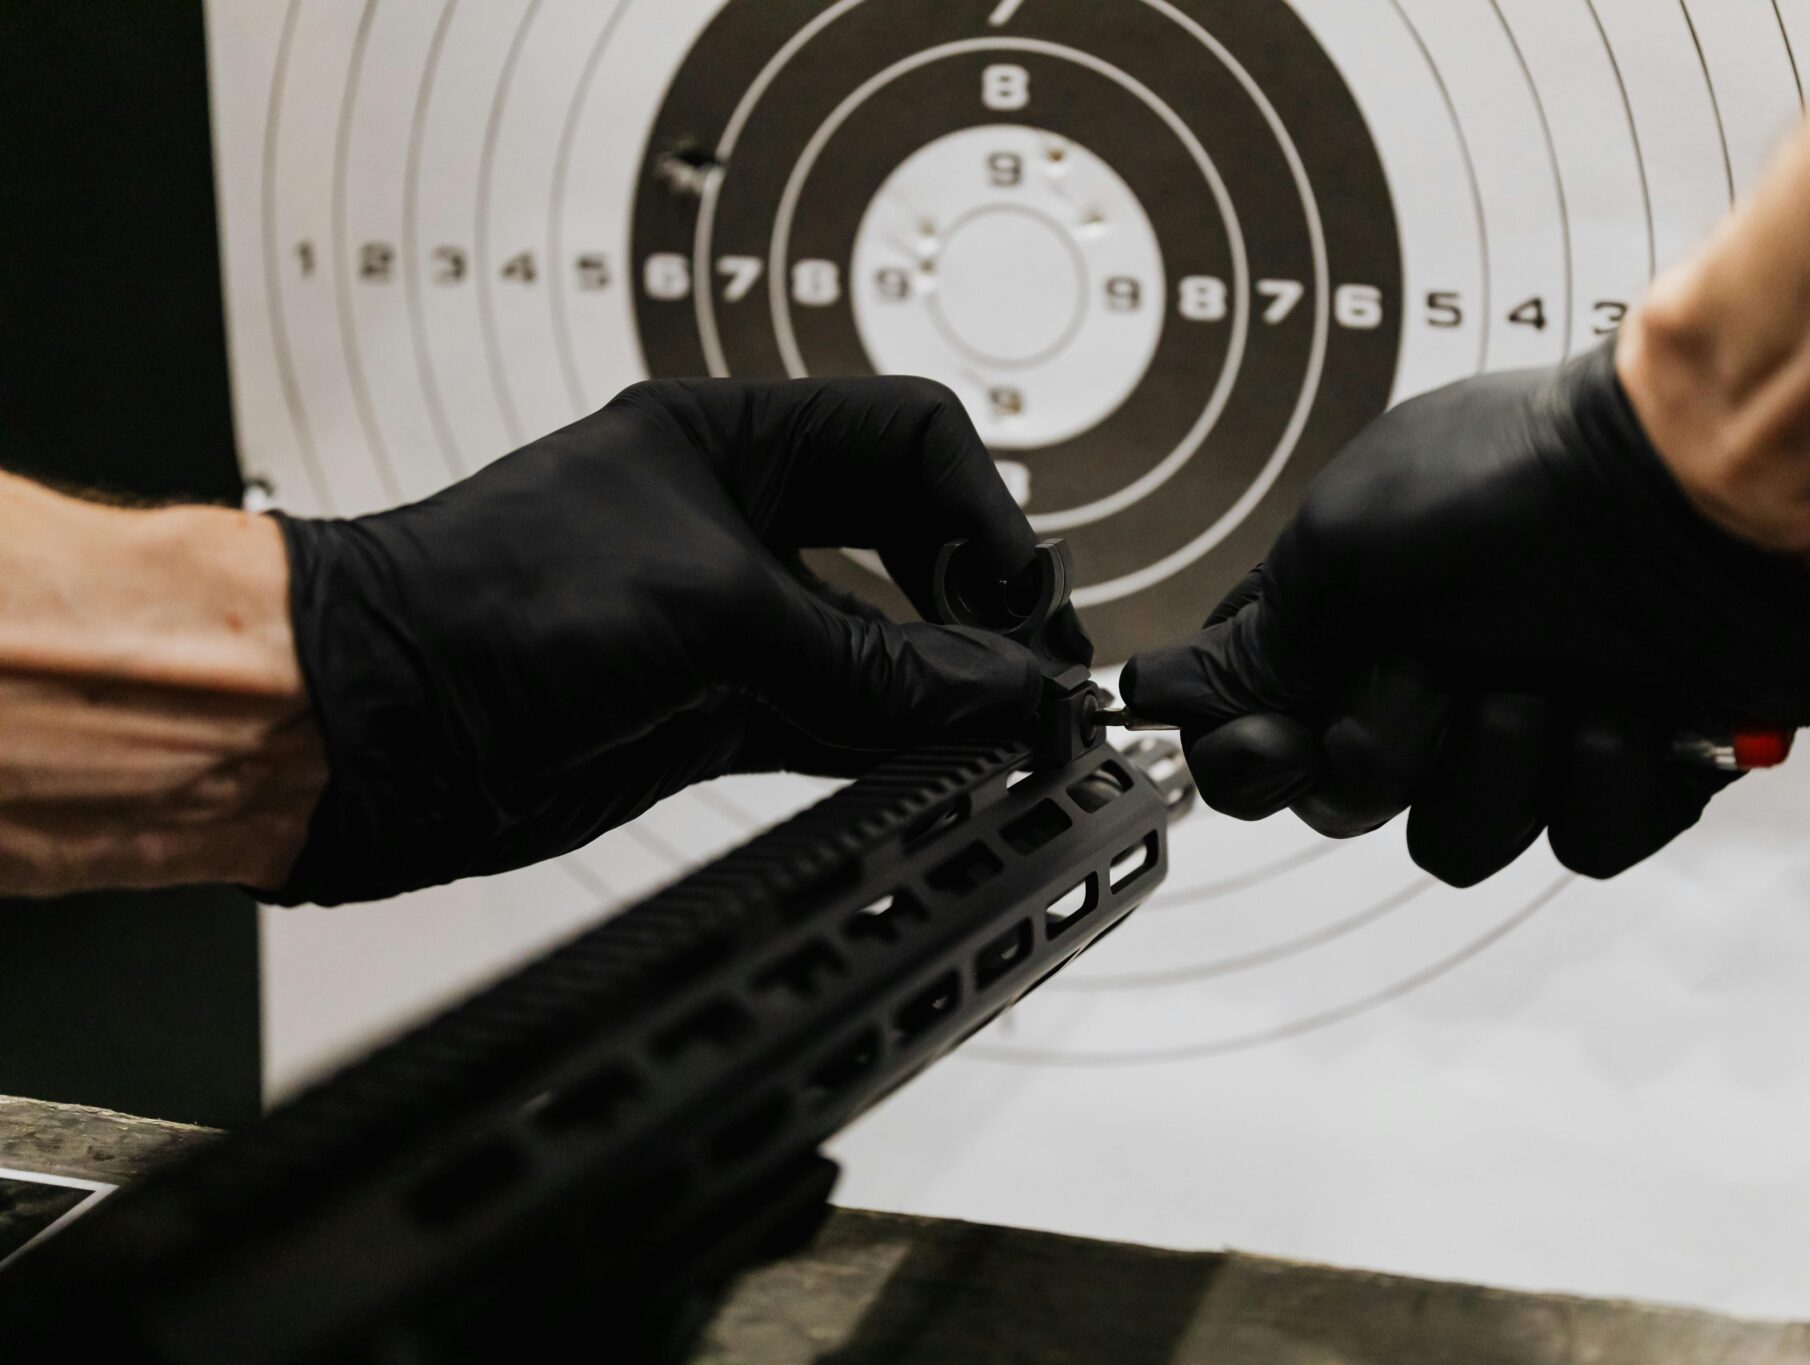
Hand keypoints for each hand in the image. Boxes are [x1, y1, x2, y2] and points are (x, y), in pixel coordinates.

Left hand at [271, 376, 1084, 905]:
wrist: (365, 728)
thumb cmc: (481, 607)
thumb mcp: (712, 613)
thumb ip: (873, 656)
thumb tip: (1003, 686)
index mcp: (732, 441)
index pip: (910, 441)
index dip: (983, 515)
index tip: (1023, 602)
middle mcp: (736, 523)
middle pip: (907, 545)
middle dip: (979, 605)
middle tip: (1040, 675)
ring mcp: (726, 624)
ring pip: (879, 646)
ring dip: (944, 688)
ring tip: (1012, 734)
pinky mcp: (709, 713)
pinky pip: (836, 721)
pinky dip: (895, 745)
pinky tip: (946, 765)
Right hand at [1121, 342, 1809, 885]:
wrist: (1719, 487)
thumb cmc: (1530, 480)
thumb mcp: (1346, 542)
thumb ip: (1258, 642)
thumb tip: (1163, 693)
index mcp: (1353, 624)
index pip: (1255, 736)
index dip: (1257, 760)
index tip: (1285, 738)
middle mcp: (1431, 681)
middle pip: (1352, 802)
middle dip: (1394, 743)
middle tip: (1441, 665)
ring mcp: (1529, 731)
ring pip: (1464, 843)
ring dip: (1506, 760)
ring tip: (1559, 672)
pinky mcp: (1629, 772)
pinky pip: (1583, 846)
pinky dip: (1606, 774)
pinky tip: (1636, 700)